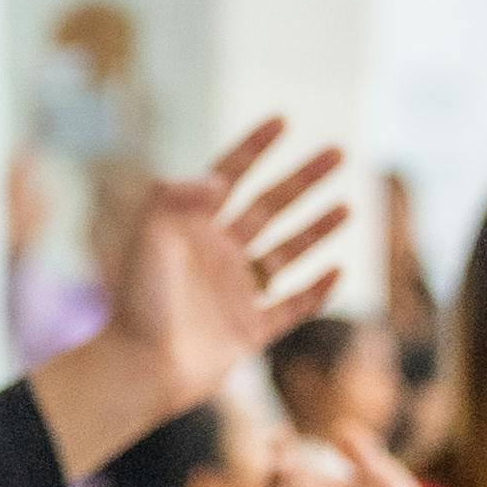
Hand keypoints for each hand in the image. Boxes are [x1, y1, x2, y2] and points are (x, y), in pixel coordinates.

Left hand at [112, 116, 356, 404]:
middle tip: (337, 152)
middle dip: (304, 179)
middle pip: (270, 207)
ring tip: (347, 206)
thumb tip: (219, 180)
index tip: (282, 120)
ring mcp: (236, 292)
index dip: (254, 148)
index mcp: (193, 228)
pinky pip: (290, 308)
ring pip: (286, 254)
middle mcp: (218, 255)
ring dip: (316, 230)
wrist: (140, 366)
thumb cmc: (139, 299)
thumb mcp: (147, 234)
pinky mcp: (249, 331)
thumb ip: (175, 194)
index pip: (229, 176)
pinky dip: (315, 291)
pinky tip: (337, 270)